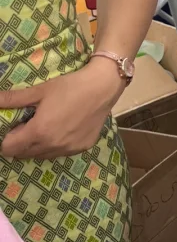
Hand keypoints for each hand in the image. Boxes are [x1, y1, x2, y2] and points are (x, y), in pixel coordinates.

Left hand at [0, 59, 123, 159]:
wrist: (102, 87)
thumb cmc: (70, 86)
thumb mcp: (40, 90)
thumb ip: (14, 98)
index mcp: (39, 132)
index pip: (9, 148)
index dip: (6, 139)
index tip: (13, 127)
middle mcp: (52, 145)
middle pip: (24, 154)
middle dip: (20, 143)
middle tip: (28, 125)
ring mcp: (68, 149)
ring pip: (42, 155)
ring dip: (37, 146)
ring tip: (45, 127)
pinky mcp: (81, 148)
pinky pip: (60, 153)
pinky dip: (55, 145)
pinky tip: (62, 129)